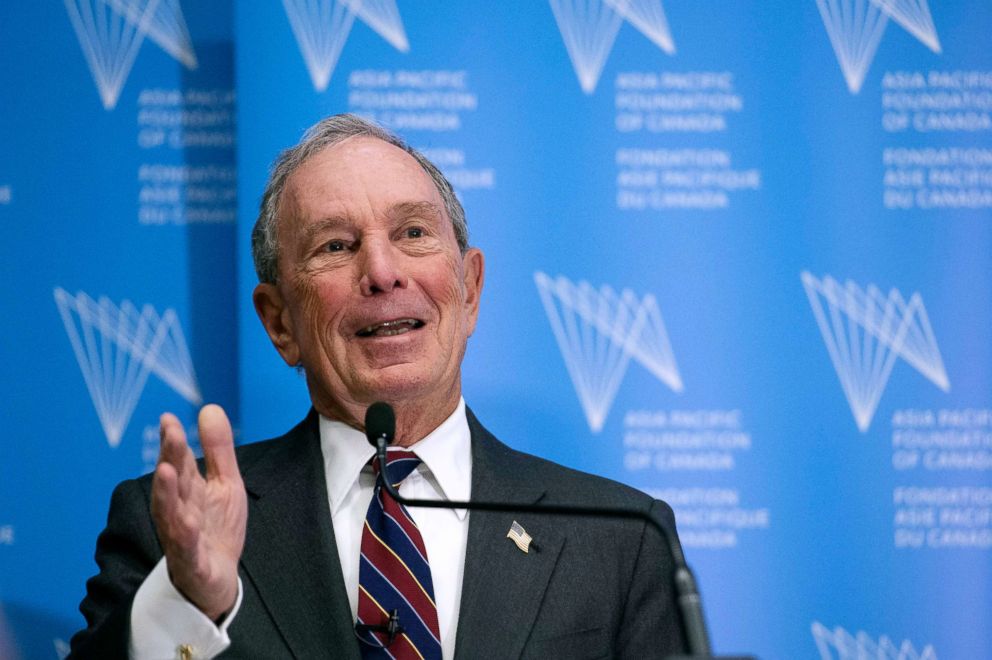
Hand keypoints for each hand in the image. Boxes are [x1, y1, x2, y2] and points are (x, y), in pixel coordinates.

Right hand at [151, 404, 246, 620]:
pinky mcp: (193, 562)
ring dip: (166, 493)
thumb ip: (218, 449)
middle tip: (170, 432)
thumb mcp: (226, 483)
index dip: (174, 440)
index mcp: (190, 490)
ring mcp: (183, 537)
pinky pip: (187, 550)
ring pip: (171, 514)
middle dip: (170, 457)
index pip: (180, 461)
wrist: (216, 581)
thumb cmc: (216, 528)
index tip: (168, 417)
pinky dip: (185, 537)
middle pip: (174, 482)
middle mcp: (181, 510)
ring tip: (165, 470)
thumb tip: (209, 408)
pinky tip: (186, 523)